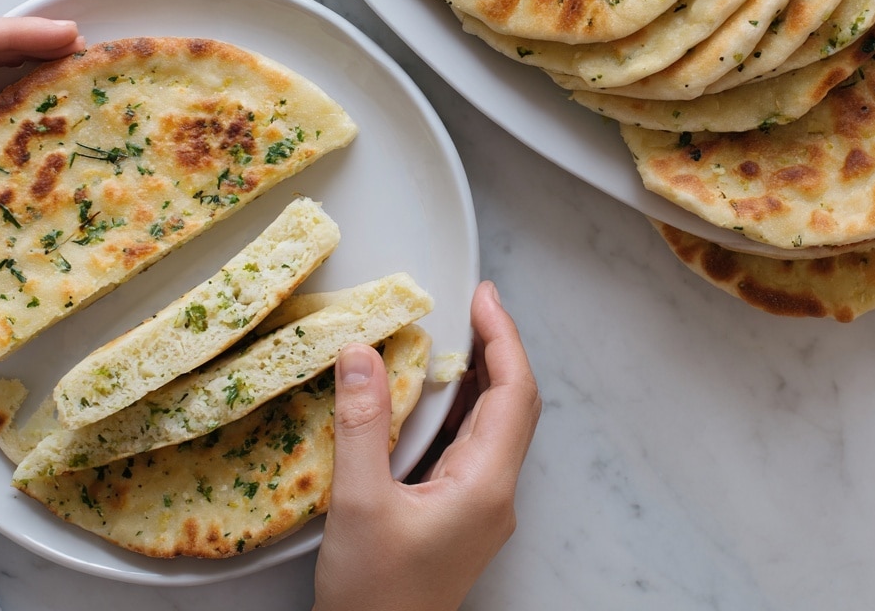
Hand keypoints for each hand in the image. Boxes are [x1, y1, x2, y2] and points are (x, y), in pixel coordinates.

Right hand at [312, 279, 541, 610]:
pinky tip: (430, 390)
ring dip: (479, 373)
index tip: (484, 295)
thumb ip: (362, 426)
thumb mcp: (359, 506)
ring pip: (493, 422)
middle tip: (469, 302)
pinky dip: (456, 404)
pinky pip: (470, 443)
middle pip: (512, 403)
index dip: (504, 337)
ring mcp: (480, 504)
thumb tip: (360, 352)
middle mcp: (494, 492)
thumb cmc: (374, 599)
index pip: (514, 393)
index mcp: (485, 485)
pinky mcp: (460, 512)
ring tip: (453, 331)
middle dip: (496, 346)